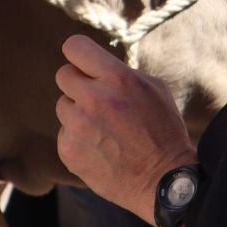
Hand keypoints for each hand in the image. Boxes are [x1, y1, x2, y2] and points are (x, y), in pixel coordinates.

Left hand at [55, 35, 195, 225]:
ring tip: (103, 128)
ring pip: (63, 106)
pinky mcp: (68, 150)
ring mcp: (77, 126)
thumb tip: (97, 66)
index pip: (74, 47)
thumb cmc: (163, 131)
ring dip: (78, 113)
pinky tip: (100, 148)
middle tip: (97, 99)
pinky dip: (78, 139)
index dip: (80, 54)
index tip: (85, 64)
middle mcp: (93, 99)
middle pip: (63, 75)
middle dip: (79, 83)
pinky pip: (64, 134)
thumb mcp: (154, 89)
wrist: (163, 180)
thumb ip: (122, 73)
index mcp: (117, 78)